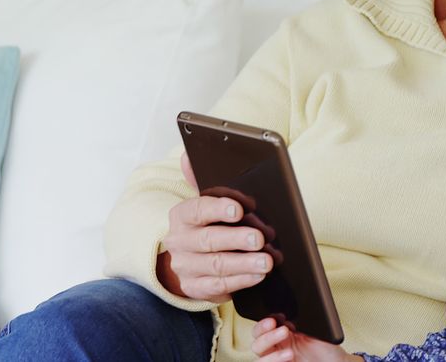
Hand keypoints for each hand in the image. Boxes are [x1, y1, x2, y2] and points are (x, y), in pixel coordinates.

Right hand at [156, 153, 271, 302]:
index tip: (239, 209)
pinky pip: (219, 287)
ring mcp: (186, 267)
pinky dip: (241, 280)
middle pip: (209, 240)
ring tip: (266, 261)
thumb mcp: (202, 204)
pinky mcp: (195, 288)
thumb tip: (187, 155)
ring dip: (244, 264)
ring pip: (216, 266)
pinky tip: (258, 275)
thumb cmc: (203, 227)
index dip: (218, 209)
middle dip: (236, 239)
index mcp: (181, 216)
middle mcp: (179, 242)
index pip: (197, 210)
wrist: (185, 262)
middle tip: (260, 238)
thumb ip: (200, 181)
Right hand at [252, 317, 357, 361]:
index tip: (273, 319)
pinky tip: (288, 356)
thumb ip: (304, 320)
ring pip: (258, 351)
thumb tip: (298, 306)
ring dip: (270, 347)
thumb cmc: (328, 348)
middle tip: (283, 330)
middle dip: (264, 332)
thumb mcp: (319, 330)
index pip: (265, 324)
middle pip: (257, 336)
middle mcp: (277, 344)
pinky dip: (273, 359)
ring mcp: (276, 357)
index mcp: (283, 329)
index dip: (263, 322)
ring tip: (289, 349)